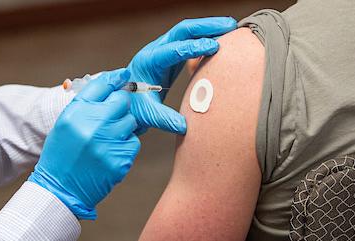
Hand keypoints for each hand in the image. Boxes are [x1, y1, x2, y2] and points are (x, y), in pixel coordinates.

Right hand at [29, 69, 139, 219]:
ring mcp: (108, 142)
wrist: (60, 189)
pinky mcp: (120, 159)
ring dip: (124, 127)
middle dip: (121, 105)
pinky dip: (126, 146)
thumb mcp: (66, 124)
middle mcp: (93, 124)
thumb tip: (111, 84)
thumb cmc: (63, 154)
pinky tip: (110, 153)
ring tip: (107, 139)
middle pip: (122, 101)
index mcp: (76, 113)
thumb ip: (86, 105)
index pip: (102, 85)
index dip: (115, 78)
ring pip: (131, 121)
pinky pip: (134, 143)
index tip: (123, 75)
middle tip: (113, 116)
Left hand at [127, 17, 236, 134]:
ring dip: (209, 28)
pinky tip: (222, 42)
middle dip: (207, 26)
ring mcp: (164, 50)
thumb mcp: (147, 114)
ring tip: (231, 27)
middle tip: (229, 25)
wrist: (123, 102)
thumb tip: (184, 126)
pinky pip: (190, 43)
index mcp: (149, 61)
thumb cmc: (132, 106)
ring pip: (188, 33)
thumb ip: (164, 119)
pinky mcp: (171, 57)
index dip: (195, 47)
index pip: (174, 49)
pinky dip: (206, 39)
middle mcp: (156, 50)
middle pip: (183, 30)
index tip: (214, 46)